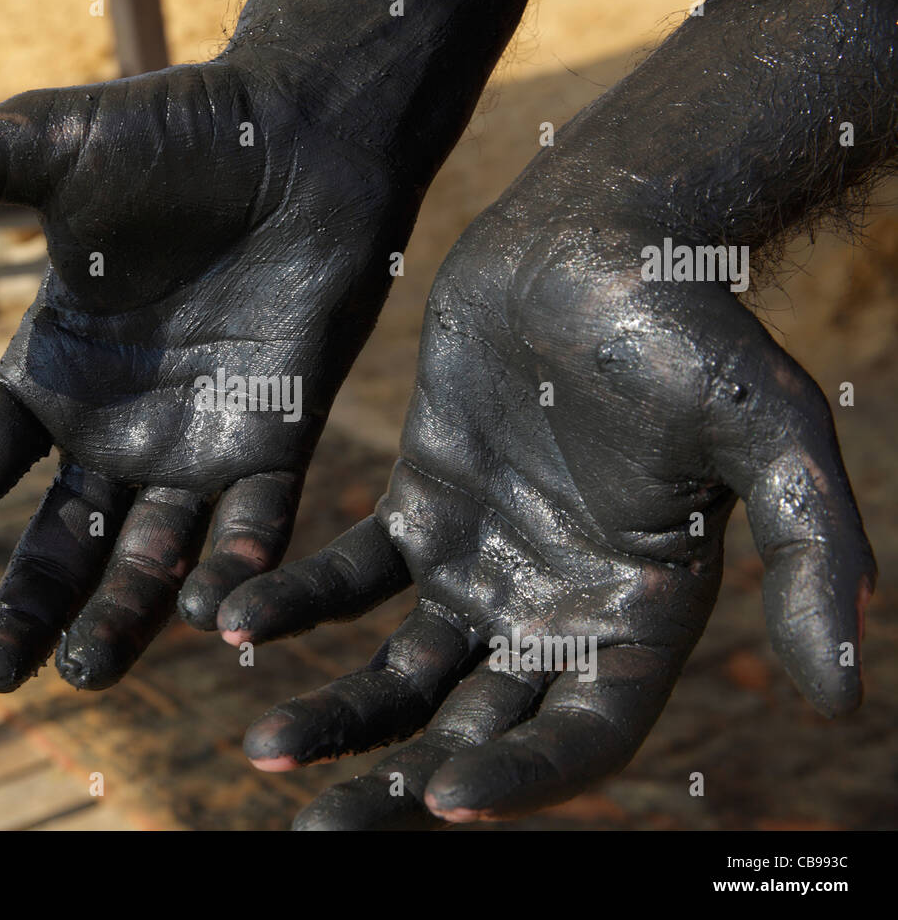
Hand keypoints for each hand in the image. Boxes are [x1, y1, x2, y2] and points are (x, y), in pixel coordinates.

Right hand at [0, 56, 422, 691]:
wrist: (305, 136)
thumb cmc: (173, 134)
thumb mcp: (37, 144)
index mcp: (53, 369)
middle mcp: (118, 425)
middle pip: (59, 538)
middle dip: (24, 605)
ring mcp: (198, 443)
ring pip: (151, 556)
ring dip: (121, 619)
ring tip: (84, 675)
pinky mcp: (278, 444)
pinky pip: (253, 526)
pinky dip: (236, 572)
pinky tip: (210, 614)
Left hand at [220, 208, 873, 827]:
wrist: (591, 238)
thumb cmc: (689, 324)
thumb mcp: (766, 430)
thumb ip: (810, 551)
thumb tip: (848, 692)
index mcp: (640, 617)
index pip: (583, 734)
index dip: (525, 778)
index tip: (444, 801)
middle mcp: (555, 610)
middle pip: (476, 731)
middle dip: (398, 786)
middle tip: (316, 832)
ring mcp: (481, 566)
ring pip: (401, 672)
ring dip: (333, 715)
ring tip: (261, 749)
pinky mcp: (419, 512)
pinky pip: (349, 579)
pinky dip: (297, 604)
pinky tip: (235, 620)